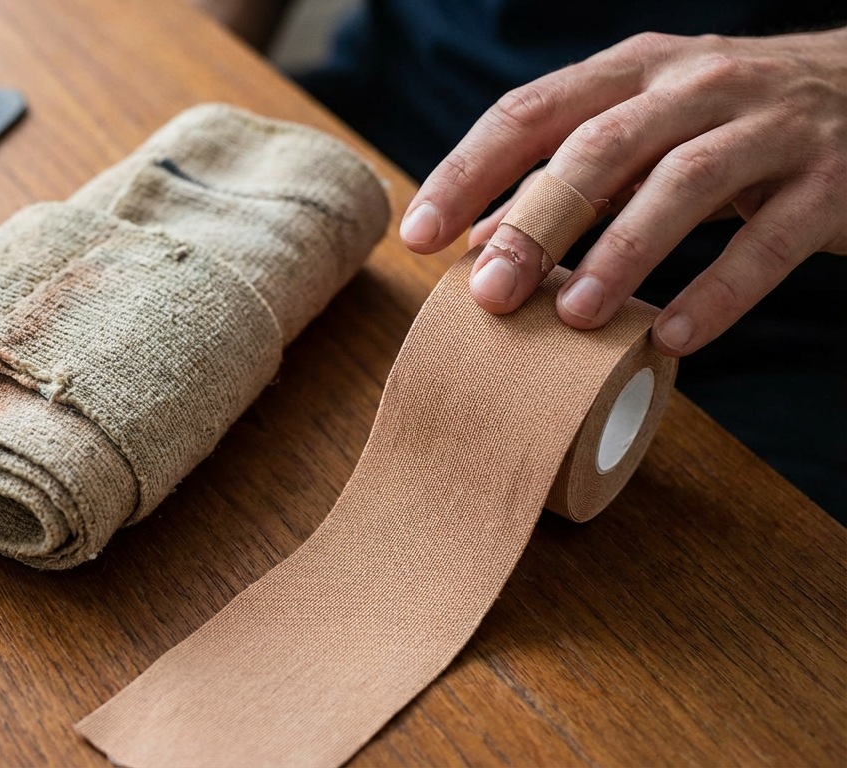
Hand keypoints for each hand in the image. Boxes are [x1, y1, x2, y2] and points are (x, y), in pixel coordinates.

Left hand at [397, 28, 846, 355]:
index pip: (529, 111)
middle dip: (535, 223)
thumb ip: (570, 179)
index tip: (418, 234)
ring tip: (572, 318)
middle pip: (597, 149)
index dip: (467, 172)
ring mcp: (768, 128)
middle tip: (490, 293)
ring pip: (680, 186)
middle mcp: (696, 87)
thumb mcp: (647, 129)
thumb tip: (480, 244)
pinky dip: (719, 292)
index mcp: (634, 70)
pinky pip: (768, 241)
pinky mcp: (831, 182)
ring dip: (619, 255)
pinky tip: (674, 339)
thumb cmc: (733, 119)